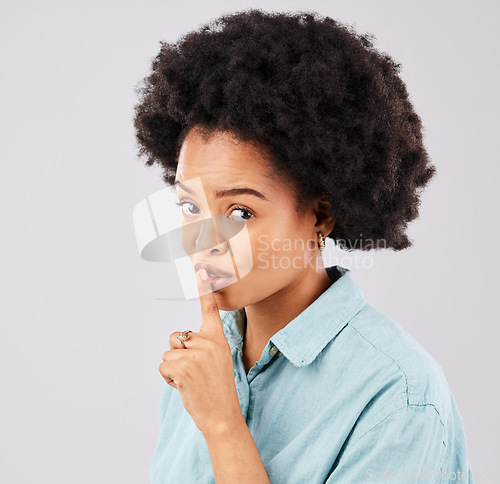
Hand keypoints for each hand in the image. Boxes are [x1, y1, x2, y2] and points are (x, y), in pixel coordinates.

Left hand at [158, 268, 242, 434]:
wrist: (222, 415)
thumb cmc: (217, 388)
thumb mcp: (219, 360)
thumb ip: (204, 345)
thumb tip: (179, 339)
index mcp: (218, 338)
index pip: (209, 309)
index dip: (204, 288)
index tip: (201, 269)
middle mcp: (208, 342)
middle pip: (176, 337)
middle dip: (178, 355)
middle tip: (195, 372)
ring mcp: (196, 354)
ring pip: (167, 352)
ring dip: (173, 368)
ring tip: (191, 380)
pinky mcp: (183, 367)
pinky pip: (163, 365)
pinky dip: (168, 378)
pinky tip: (183, 385)